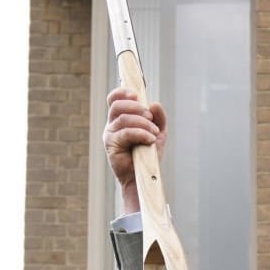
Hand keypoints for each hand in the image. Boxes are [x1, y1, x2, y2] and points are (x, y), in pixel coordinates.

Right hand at [104, 88, 166, 213]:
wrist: (145, 176)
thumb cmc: (148, 154)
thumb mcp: (158, 133)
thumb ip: (159, 118)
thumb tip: (154, 104)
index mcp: (120, 119)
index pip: (114, 99)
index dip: (122, 92)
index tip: (137, 95)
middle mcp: (112, 125)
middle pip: (116, 106)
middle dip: (136, 107)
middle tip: (150, 117)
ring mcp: (110, 135)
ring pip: (123, 119)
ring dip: (143, 123)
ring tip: (154, 133)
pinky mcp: (111, 146)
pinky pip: (126, 133)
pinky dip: (141, 133)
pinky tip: (151, 140)